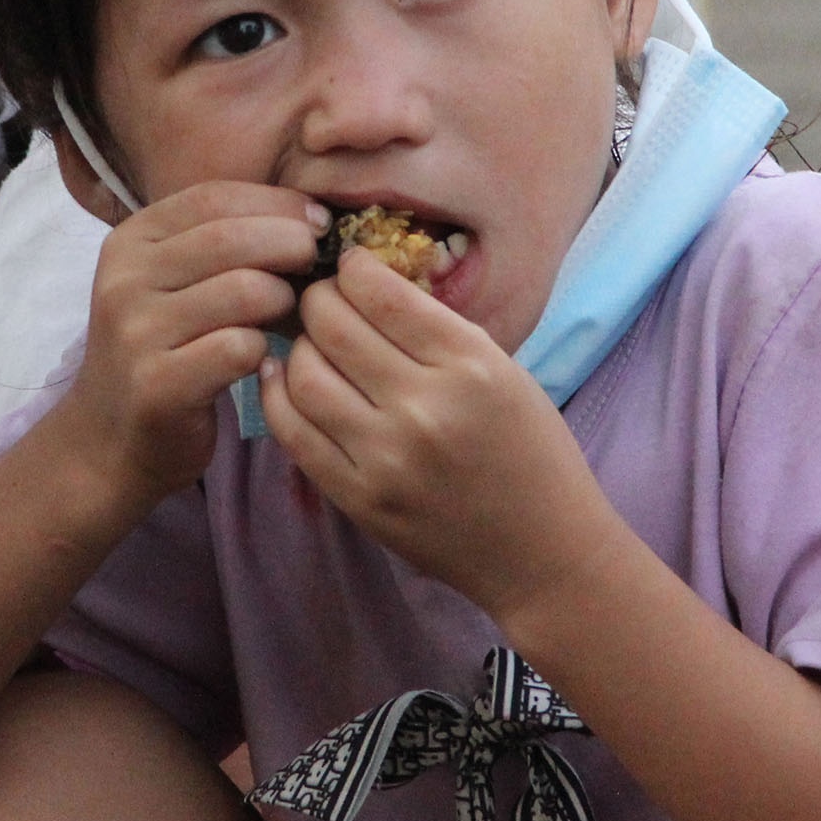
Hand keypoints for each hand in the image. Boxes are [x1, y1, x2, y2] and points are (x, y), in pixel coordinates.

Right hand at [54, 182, 328, 503]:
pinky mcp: (157, 384)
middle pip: (232, 238)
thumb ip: (226, 243)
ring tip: (288, 315)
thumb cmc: (165, 350)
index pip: (213, 196)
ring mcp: (135, 333)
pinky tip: (264, 359)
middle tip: (319, 265)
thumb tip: (313, 215)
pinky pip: (239, 348)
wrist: (110, 439)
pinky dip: (265, 350)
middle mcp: (124, 280)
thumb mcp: (177, 282)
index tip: (320, 221)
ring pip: (245, 290)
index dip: (277, 203)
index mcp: (130, 241)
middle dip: (291, 244)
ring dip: (283, 300)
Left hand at [260, 249, 627, 621]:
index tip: (351, 267)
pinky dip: (277, 396)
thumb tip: (368, 287)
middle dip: (318, 299)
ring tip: (310, 344)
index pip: (382, 294)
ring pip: (304, 375)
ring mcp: (387, 459)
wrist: (543, 553)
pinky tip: (281, 379)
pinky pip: (294, 434)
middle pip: (334, 326)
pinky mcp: (360, 500)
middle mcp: (426, 408)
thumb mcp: (508, 374)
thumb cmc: (533, 455)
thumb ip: (441, 332)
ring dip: (298, 347)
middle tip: (321, 299)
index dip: (353, 268)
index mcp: (471, 367)